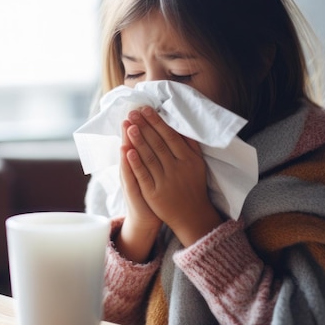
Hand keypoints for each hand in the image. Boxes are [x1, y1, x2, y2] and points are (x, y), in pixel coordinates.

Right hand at [116, 119, 162, 262]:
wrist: (147, 218)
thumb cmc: (153, 191)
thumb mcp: (153, 169)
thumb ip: (154, 151)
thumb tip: (159, 132)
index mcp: (138, 161)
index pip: (137, 139)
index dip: (139, 124)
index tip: (140, 108)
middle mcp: (132, 167)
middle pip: (131, 144)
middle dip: (133, 127)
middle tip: (131, 111)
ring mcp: (130, 178)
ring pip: (127, 155)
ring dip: (127, 139)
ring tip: (127, 124)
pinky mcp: (131, 190)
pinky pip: (128, 173)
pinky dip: (127, 161)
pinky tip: (126, 150)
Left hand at [124, 106, 221, 246]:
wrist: (192, 215)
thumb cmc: (193, 185)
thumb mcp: (197, 163)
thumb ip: (190, 144)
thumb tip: (181, 123)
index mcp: (189, 159)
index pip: (170, 135)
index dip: (157, 121)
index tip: (146, 109)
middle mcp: (178, 168)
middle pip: (158, 144)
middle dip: (144, 127)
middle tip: (132, 113)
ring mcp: (166, 181)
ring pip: (150, 157)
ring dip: (138, 141)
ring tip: (128, 126)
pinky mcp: (154, 194)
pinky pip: (143, 176)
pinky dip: (135, 163)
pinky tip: (127, 151)